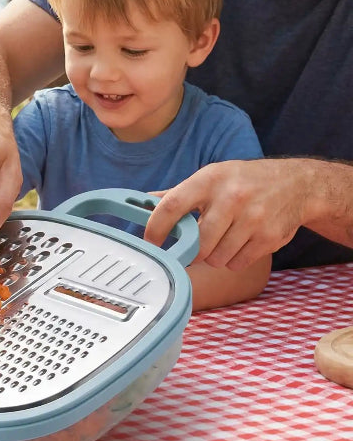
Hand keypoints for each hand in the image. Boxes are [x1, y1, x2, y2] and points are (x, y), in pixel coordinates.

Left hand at [143, 159, 306, 269]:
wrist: (296, 184)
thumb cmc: (243, 181)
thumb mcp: (211, 177)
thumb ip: (178, 193)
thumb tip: (143, 201)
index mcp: (209, 180)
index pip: (172, 205)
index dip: (156, 227)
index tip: (150, 241)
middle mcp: (230, 197)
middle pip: (197, 243)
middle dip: (193, 250)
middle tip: (198, 243)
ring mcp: (252, 218)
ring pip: (216, 258)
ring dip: (214, 256)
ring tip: (223, 239)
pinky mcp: (269, 237)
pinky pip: (237, 263)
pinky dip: (233, 260)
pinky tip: (240, 243)